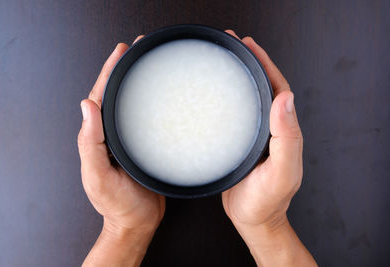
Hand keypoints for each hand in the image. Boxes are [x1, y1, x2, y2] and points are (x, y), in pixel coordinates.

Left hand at [78, 39, 164, 266]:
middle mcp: (111, 135)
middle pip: (115, 95)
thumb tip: (85, 106)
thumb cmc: (118, 203)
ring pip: (130, 105)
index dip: (108, 72)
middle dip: (123, 70)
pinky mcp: (143, 146)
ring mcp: (127, 140)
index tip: (120, 53)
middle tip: (137, 49)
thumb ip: (90, 143)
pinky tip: (161, 96)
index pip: (99, 97)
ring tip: (148, 64)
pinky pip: (145, 119)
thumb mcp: (99, 175)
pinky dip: (151, 103)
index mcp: (97, 138)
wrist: (137, 221)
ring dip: (137, 83)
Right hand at [222, 30, 315, 265]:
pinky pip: (235, 114)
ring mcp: (255, 134)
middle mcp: (271, 128)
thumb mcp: (281, 173)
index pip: (278, 87)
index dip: (265, 64)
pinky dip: (226, 99)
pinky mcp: (240, 143)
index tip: (249, 46)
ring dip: (238, 77)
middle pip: (262, 87)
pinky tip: (213, 94)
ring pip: (248, 98)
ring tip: (222, 61)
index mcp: (283, 130)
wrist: (253, 219)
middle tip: (232, 45)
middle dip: (250, 63)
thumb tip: (286, 99)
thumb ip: (287, 138)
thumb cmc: (266, 201)